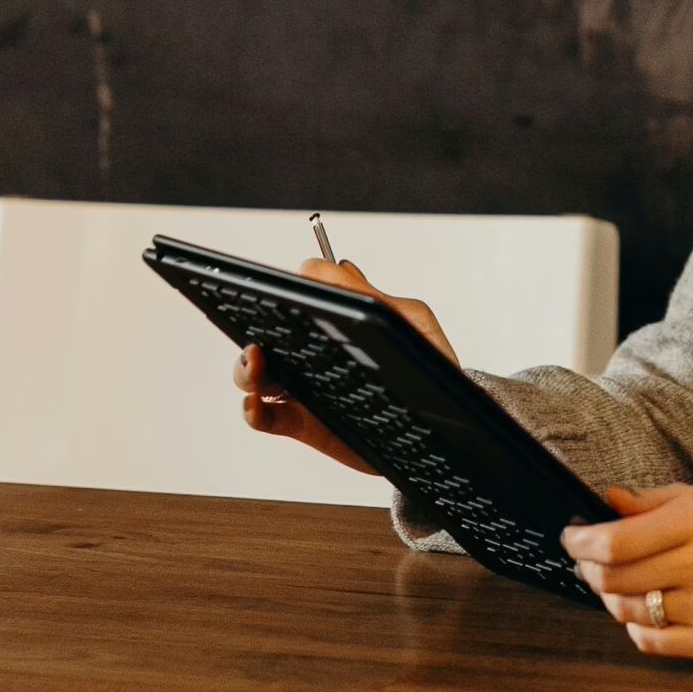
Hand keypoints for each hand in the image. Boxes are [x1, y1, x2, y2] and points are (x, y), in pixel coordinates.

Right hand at [231, 258, 460, 473]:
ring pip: (257, 373)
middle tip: (261, 331)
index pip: (299, 297)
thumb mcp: (413, 321)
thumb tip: (338, 268)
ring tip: (257, 361)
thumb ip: (375, 298)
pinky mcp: (304, 423)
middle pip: (266, 333)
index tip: (288, 292)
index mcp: (337, 321)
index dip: (288, 291)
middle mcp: (314, 351)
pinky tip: (256, 403)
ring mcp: (305, 386)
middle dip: (254, 327)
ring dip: (246, 367)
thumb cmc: (430, 361)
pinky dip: (253, 411)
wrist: (446, 418)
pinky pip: (266, 417)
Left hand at [561, 485, 692, 659]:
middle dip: (588, 570)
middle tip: (586, 563)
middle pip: (615, 579)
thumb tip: (603, 501)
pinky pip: (650, 641)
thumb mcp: (692, 502)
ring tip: (619, 586)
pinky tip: (645, 610)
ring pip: (628, 612)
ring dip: (611, 598)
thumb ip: (645, 502)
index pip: (617, 541)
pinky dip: (636, 626)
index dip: (581, 543)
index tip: (571, 539)